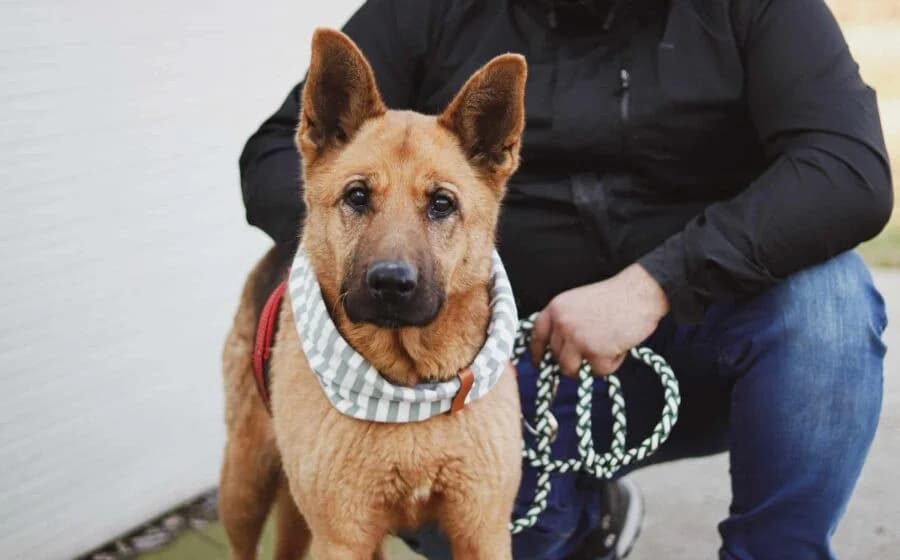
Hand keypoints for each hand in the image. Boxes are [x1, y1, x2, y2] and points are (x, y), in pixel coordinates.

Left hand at [529, 263, 669, 376]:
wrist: (639, 293)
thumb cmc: (615, 298)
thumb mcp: (579, 303)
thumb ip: (565, 321)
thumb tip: (559, 349)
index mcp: (556, 308)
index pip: (537, 336)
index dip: (537, 352)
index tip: (539, 363)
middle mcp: (562, 323)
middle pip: (556, 357)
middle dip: (572, 360)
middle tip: (593, 350)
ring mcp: (576, 338)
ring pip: (571, 369)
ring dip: (588, 365)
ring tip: (606, 347)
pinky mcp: (594, 352)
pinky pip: (597, 371)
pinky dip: (611, 364)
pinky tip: (619, 346)